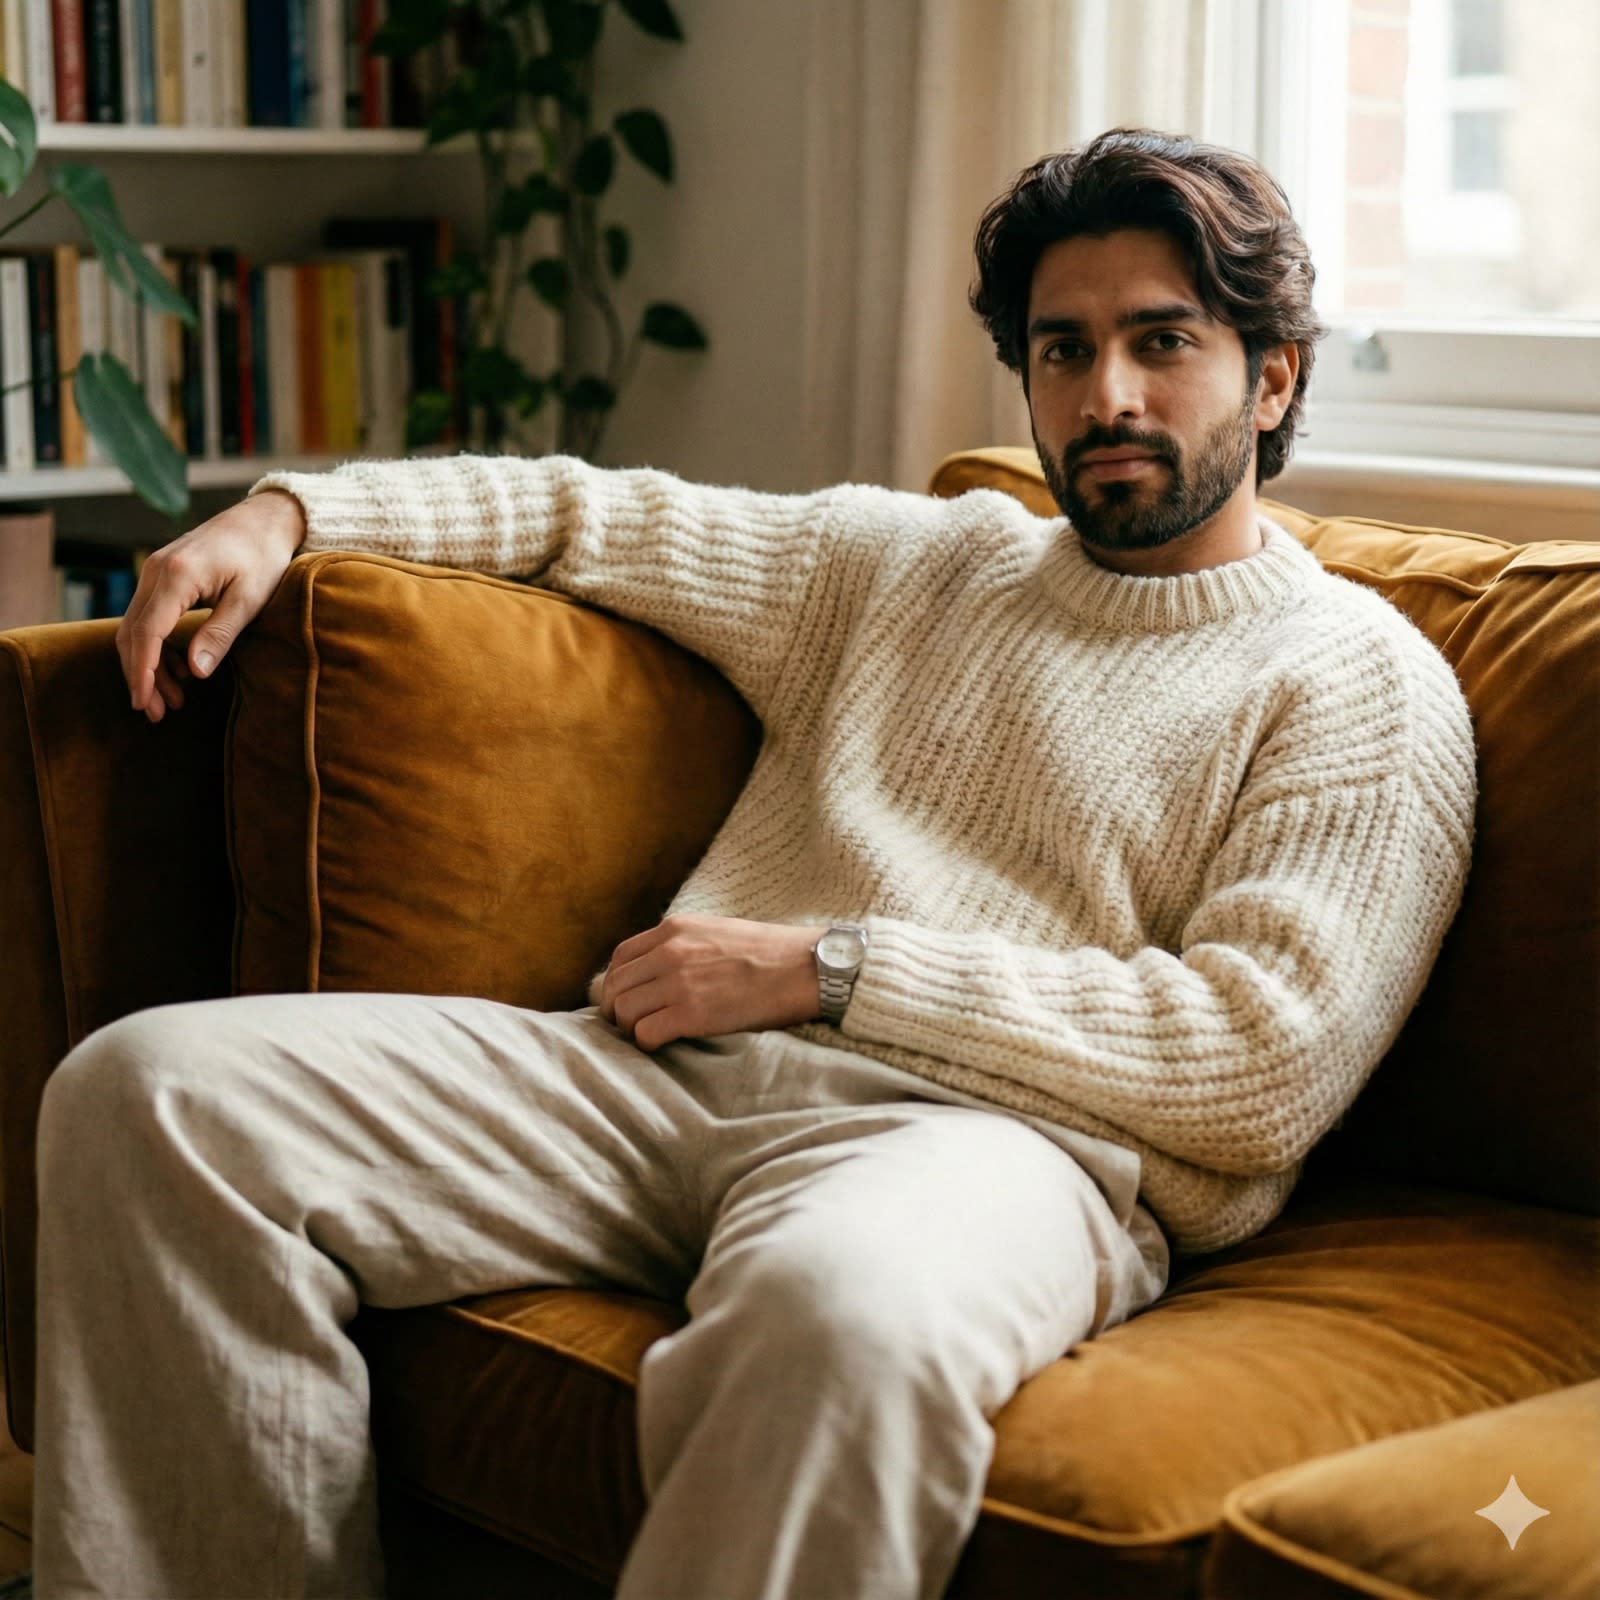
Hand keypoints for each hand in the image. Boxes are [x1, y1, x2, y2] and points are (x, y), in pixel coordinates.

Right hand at [116, 488, 306, 722]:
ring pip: (136, 626)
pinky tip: (180, 671)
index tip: (144, 702)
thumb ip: (220, 634)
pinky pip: (148, 616)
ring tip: (172, 700)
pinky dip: (157, 646)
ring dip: (148, 665)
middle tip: (156, 714)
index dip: (142, 671)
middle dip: (141, 676)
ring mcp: (154, 571)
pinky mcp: (162, 575)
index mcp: (177, 575)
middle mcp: (155, 570)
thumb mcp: (250, 600)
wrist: (264, 519)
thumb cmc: (263, 557)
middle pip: (133, 632)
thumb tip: (195, 672)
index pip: (146, 631)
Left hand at [594, 914, 823, 1051]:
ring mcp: (679, 982)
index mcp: (675, 929)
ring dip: (632, 1027)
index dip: (618, 983)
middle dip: (619, 1009)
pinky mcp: (692, 1014)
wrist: (806, 967)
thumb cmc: (771, 953)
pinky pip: (645, 1033)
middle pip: (616, 986)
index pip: (620, 958)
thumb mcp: (718, 931)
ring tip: (651, 1033)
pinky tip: (665, 1043)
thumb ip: (684, 945)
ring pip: (624, 1011)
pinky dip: (648, 1043)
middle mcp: (670, 952)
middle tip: (634, 1024)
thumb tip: (659, 970)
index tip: (629, 999)